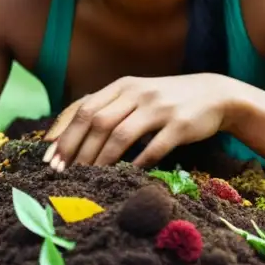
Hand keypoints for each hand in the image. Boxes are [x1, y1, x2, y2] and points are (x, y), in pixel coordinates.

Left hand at [43, 74, 236, 170]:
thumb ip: (109, 109)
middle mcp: (138, 93)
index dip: (64, 134)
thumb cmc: (167, 100)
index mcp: (123, 86)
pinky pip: (153, 148)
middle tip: (63, 174)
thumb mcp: (137, 96)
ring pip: (120, 135)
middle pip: (97, 122)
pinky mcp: (180, 125)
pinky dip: (136, 163)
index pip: (84, 108)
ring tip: (88, 178)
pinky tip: (125, 176)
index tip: (50, 158)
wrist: (214, 94)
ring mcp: (160, 108)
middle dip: (76, 150)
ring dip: (100, 160)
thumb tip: (69, 137)